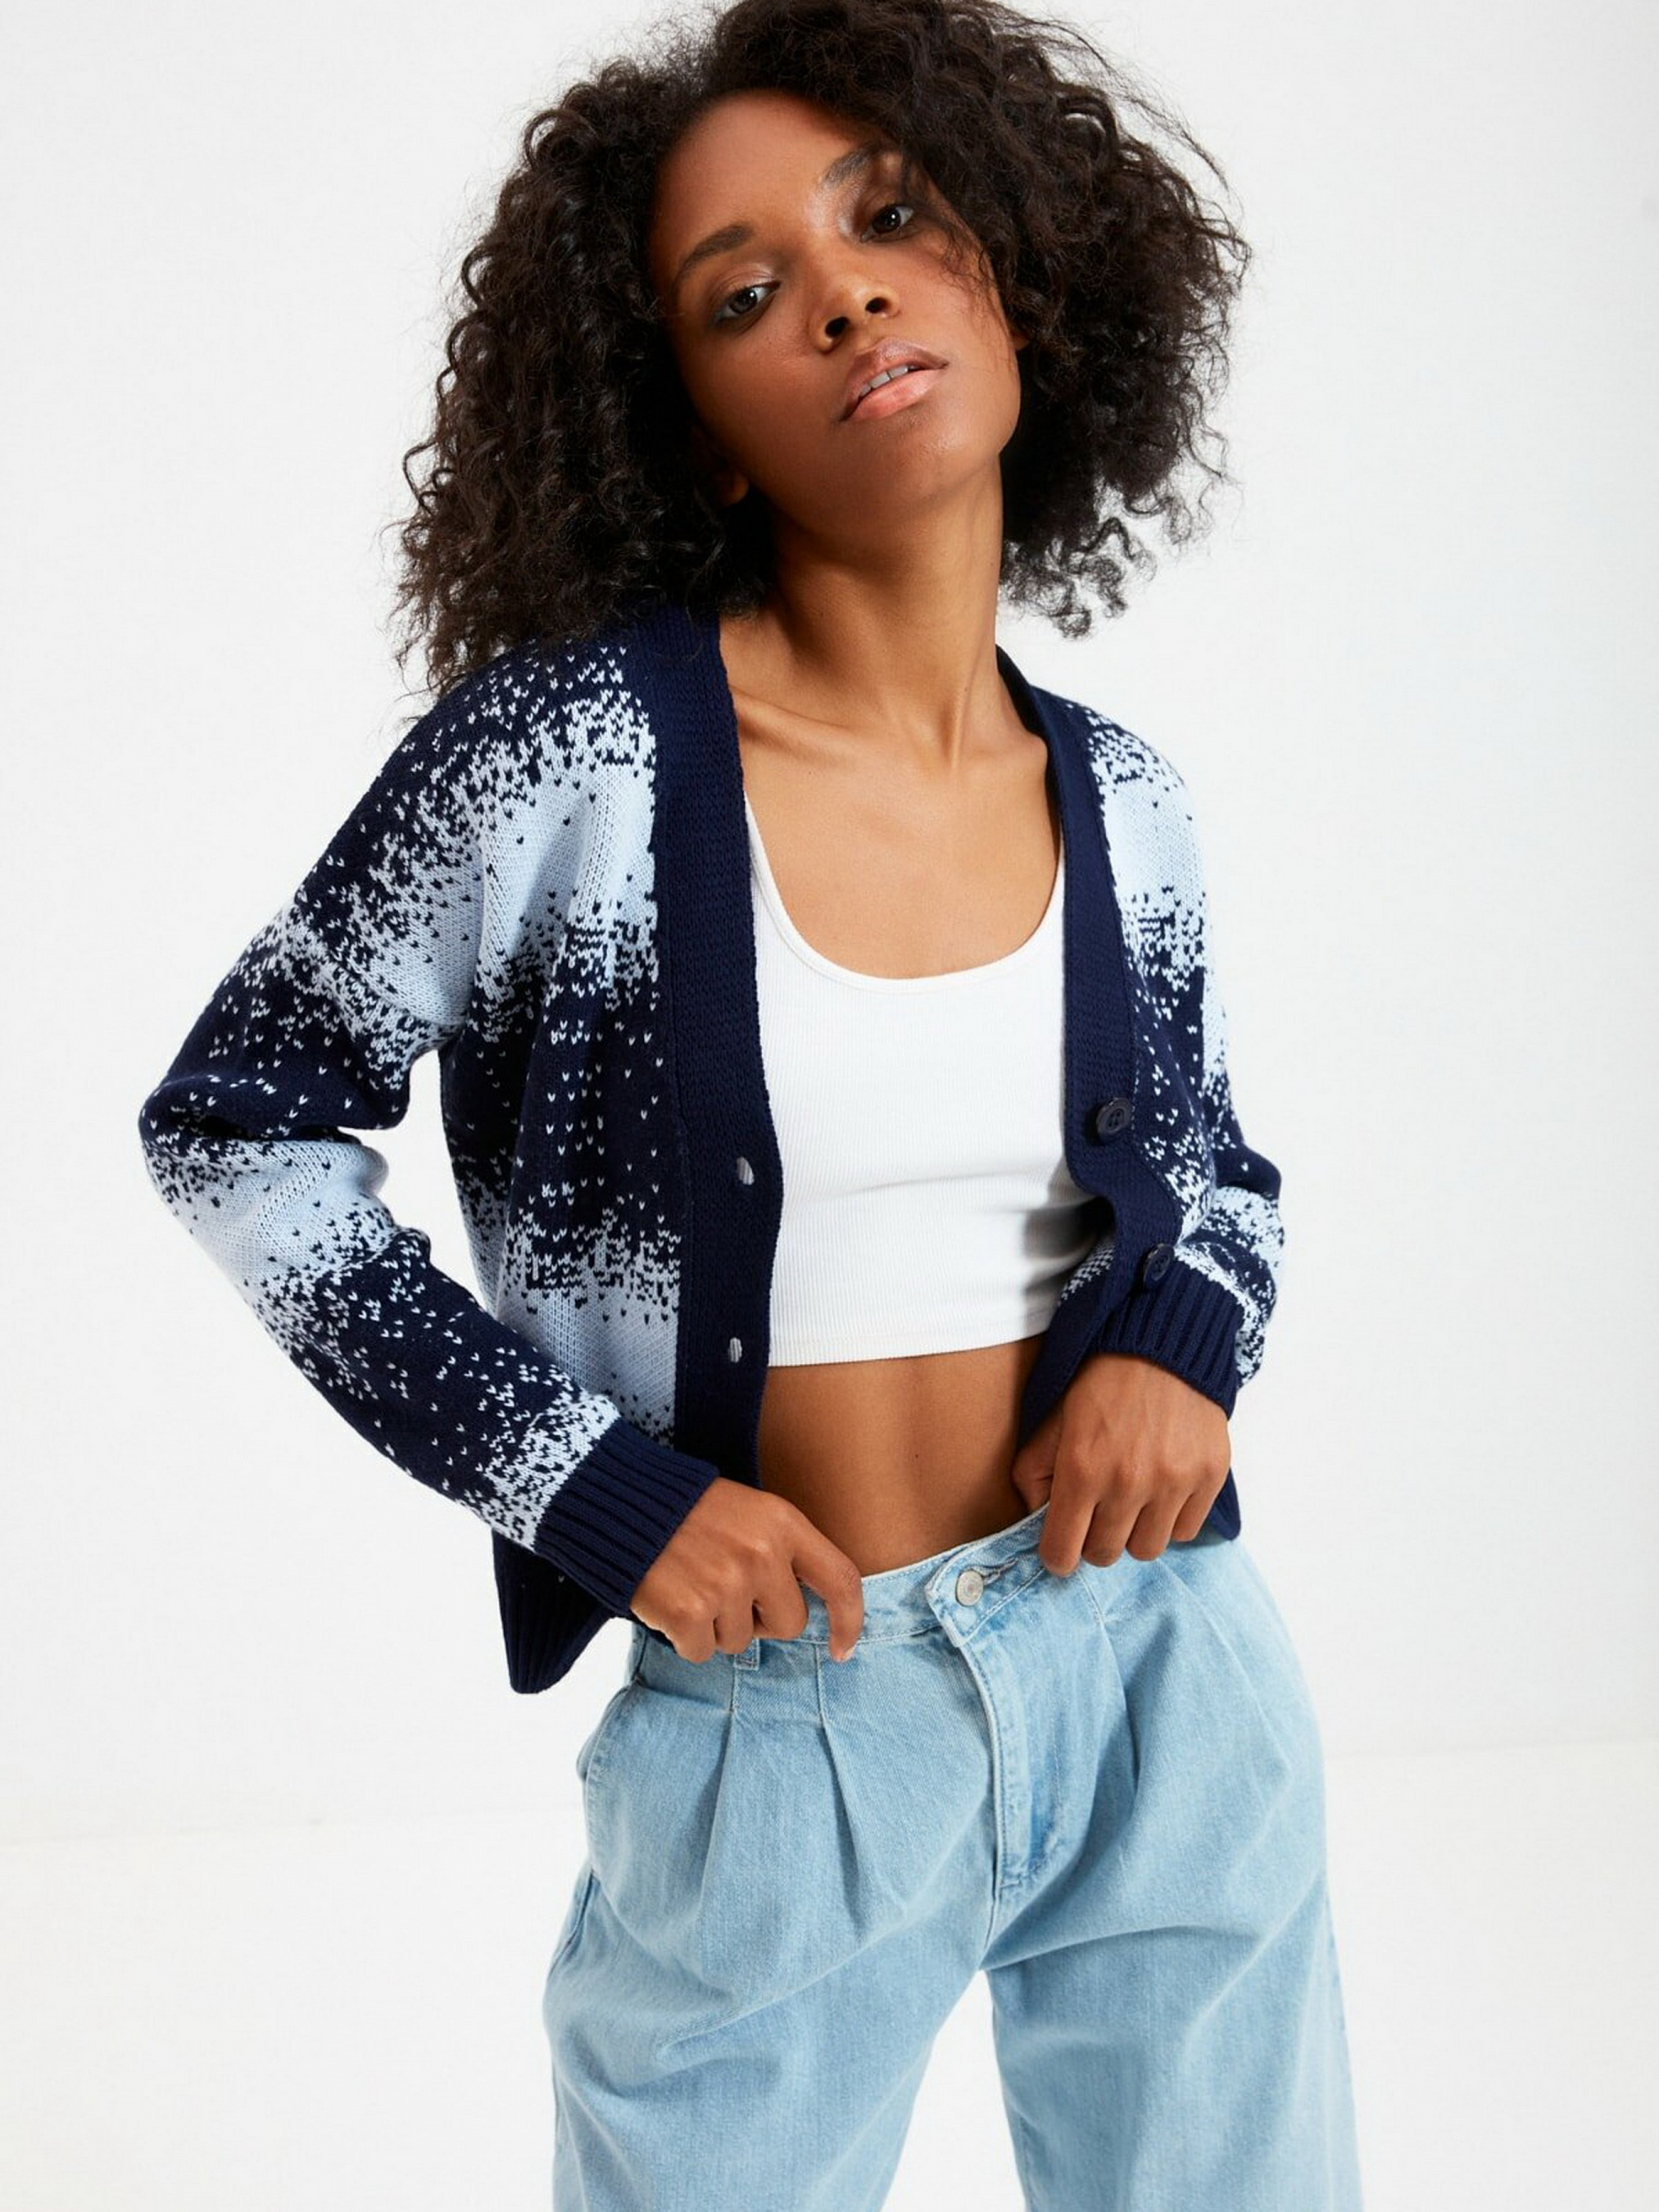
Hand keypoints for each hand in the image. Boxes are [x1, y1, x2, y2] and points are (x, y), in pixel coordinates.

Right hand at [629, 1477, 866, 1663]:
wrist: (617, 1499)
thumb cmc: (687, 1510)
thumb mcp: (749, 1511)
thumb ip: (782, 1551)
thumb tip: (806, 1610)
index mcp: (783, 1523)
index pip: (840, 1579)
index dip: (849, 1621)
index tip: (842, 1650)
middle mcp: (761, 1554)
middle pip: (790, 1624)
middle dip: (763, 1620)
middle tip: (726, 1590)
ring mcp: (725, 1584)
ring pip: (741, 1641)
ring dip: (716, 1625)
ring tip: (691, 1584)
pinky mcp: (688, 1612)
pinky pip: (701, 1652)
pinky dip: (684, 1637)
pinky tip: (670, 1601)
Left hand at [1008, 1352, 1230, 1572]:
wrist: (1162, 1343)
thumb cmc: (1101, 1381)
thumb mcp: (1052, 1419)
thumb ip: (1034, 1472)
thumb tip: (1035, 1518)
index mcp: (1081, 1470)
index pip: (1062, 1552)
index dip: (1057, 1556)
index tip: (1060, 1548)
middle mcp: (1128, 1483)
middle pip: (1105, 1555)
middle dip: (1094, 1541)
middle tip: (1096, 1515)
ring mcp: (1173, 1482)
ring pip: (1147, 1550)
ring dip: (1134, 1533)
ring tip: (1132, 1502)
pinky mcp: (1208, 1477)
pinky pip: (1185, 1530)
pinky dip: (1171, 1519)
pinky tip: (1162, 1491)